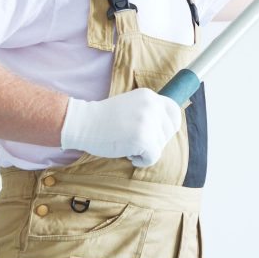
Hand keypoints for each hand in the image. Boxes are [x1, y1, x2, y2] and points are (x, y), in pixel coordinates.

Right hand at [60, 88, 182, 166]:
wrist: (83, 123)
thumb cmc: (104, 119)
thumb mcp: (132, 106)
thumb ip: (149, 112)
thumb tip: (167, 130)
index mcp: (150, 96)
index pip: (175, 112)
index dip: (168, 127)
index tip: (157, 134)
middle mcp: (153, 106)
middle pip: (169, 131)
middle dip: (155, 140)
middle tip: (135, 141)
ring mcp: (149, 121)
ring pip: (160, 146)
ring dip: (146, 150)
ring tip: (127, 144)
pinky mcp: (143, 138)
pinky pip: (153, 157)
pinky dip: (142, 161)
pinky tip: (129, 155)